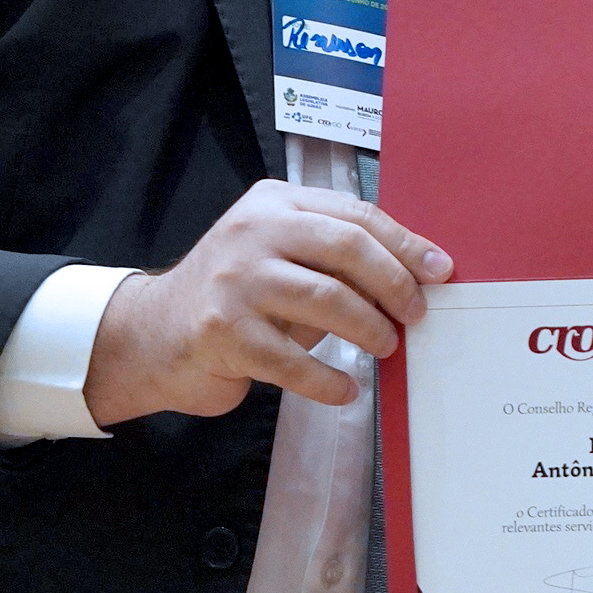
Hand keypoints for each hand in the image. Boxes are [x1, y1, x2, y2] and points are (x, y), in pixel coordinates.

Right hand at [84, 180, 450, 425]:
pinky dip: (328, 379)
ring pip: (326, 299)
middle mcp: (251, 231)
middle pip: (346, 248)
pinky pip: (292, 359)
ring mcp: (233, 280)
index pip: (355, 215)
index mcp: (274, 203)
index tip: (440, 272)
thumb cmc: (234, 296)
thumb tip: (414, 276)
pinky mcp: (221, 330)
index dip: (405, 244)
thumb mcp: (279, 256)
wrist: (152, 335)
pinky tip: (345, 390)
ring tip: (385, 347)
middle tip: (415, 315)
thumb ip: (331, 255)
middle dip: (393, 283)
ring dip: (368, 329)